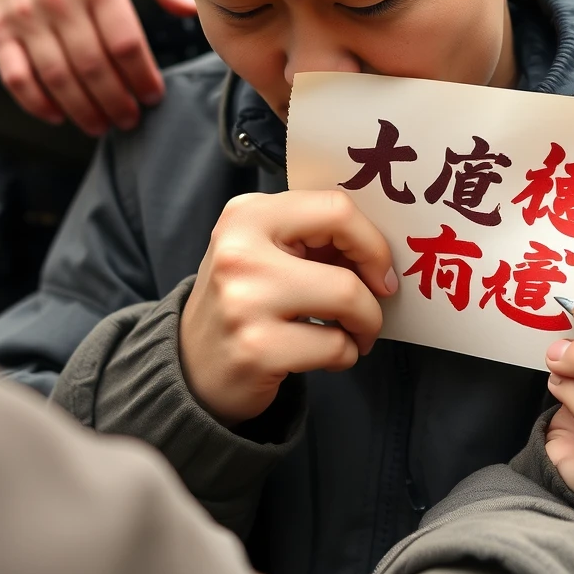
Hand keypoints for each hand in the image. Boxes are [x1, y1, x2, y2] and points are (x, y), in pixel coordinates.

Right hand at [0, 0, 196, 135]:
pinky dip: (36, 103)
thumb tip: (189, 9)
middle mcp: (58, 0)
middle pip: (92, 66)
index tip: (154, 95)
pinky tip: (59, 116)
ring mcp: (24, 17)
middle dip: (116, 101)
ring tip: (103, 124)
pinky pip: (15, 77)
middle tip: (131, 118)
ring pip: (56, 77)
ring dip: (82, 109)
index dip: (142, 76)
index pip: (124, 42)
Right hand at [180, 190, 396, 425]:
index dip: (371, 242)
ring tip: (349, 334)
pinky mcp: (256, 350)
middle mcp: (241, 252)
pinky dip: (344, 355)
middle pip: (347, 255)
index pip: (336, 208)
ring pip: (349, 300)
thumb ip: (315, 237)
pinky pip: (336, 347)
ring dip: (365, 325)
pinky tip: (323, 357)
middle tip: (373, 303)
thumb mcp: (266, 250)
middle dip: (375, 288)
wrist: (192, 366)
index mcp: (247, 214)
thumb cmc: (245, 300)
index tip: (378, 269)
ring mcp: (245, 301)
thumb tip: (381, 250)